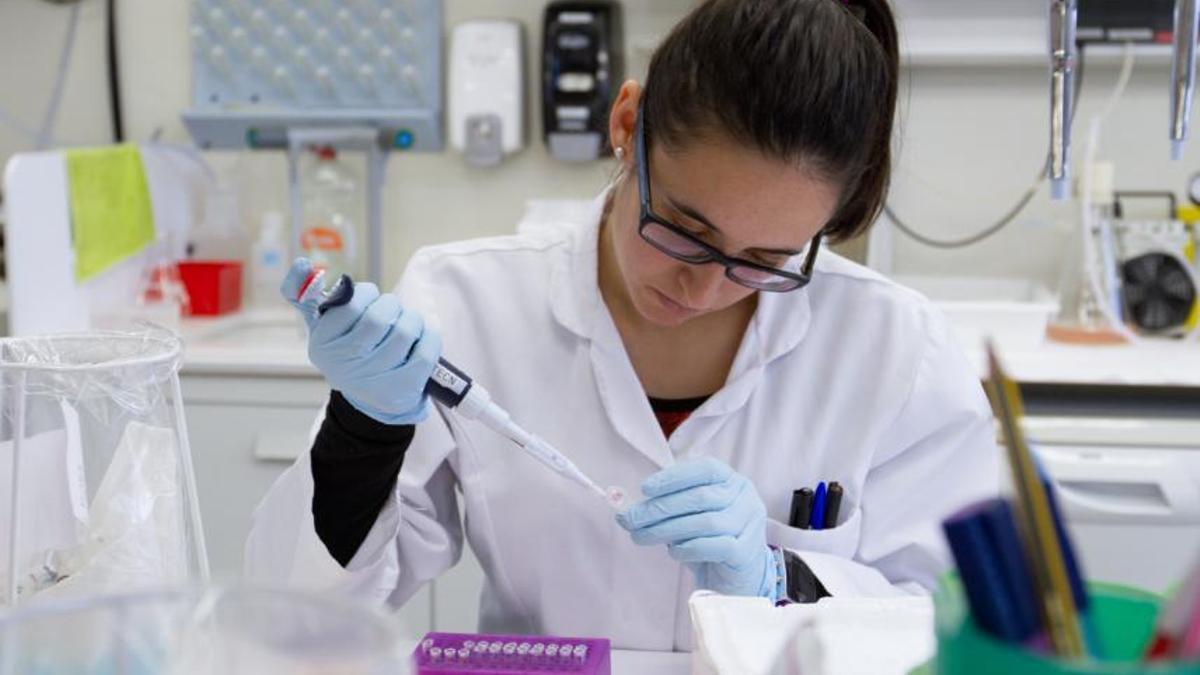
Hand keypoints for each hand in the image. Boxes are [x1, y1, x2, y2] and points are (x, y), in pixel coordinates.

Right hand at [281, 259, 441, 424]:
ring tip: (407, 321)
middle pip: (379, 318)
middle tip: (391, 309)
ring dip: (412, 318)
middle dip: (391, 304)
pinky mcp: (403, 388)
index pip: (350, 304)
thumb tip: (301, 264)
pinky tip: (422, 336)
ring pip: (405, 331)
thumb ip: (305, 295)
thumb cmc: (348, 352)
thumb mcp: (322, 328)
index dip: (366, 293)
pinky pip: (425, 350)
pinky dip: (429, 336)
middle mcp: (346, 364)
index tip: (370, 296)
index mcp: (323, 344)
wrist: (370, 400)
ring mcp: (375, 378)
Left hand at [616, 458, 776, 599]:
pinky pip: (715, 546)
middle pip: (700, 497)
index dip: (674, 477)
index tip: (645, 489)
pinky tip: (673, 552)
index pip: (705, 470)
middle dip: (659, 508)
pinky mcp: (747, 552)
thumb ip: (667, 507)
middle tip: (629, 519)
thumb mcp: (689, 517)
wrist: (738, 577)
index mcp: (732, 481)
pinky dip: (688, 548)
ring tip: (641, 537)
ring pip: (705, 522)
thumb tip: (627, 510)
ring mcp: (750, 525)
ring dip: (666, 529)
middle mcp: (745, 499)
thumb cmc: (710, 540)